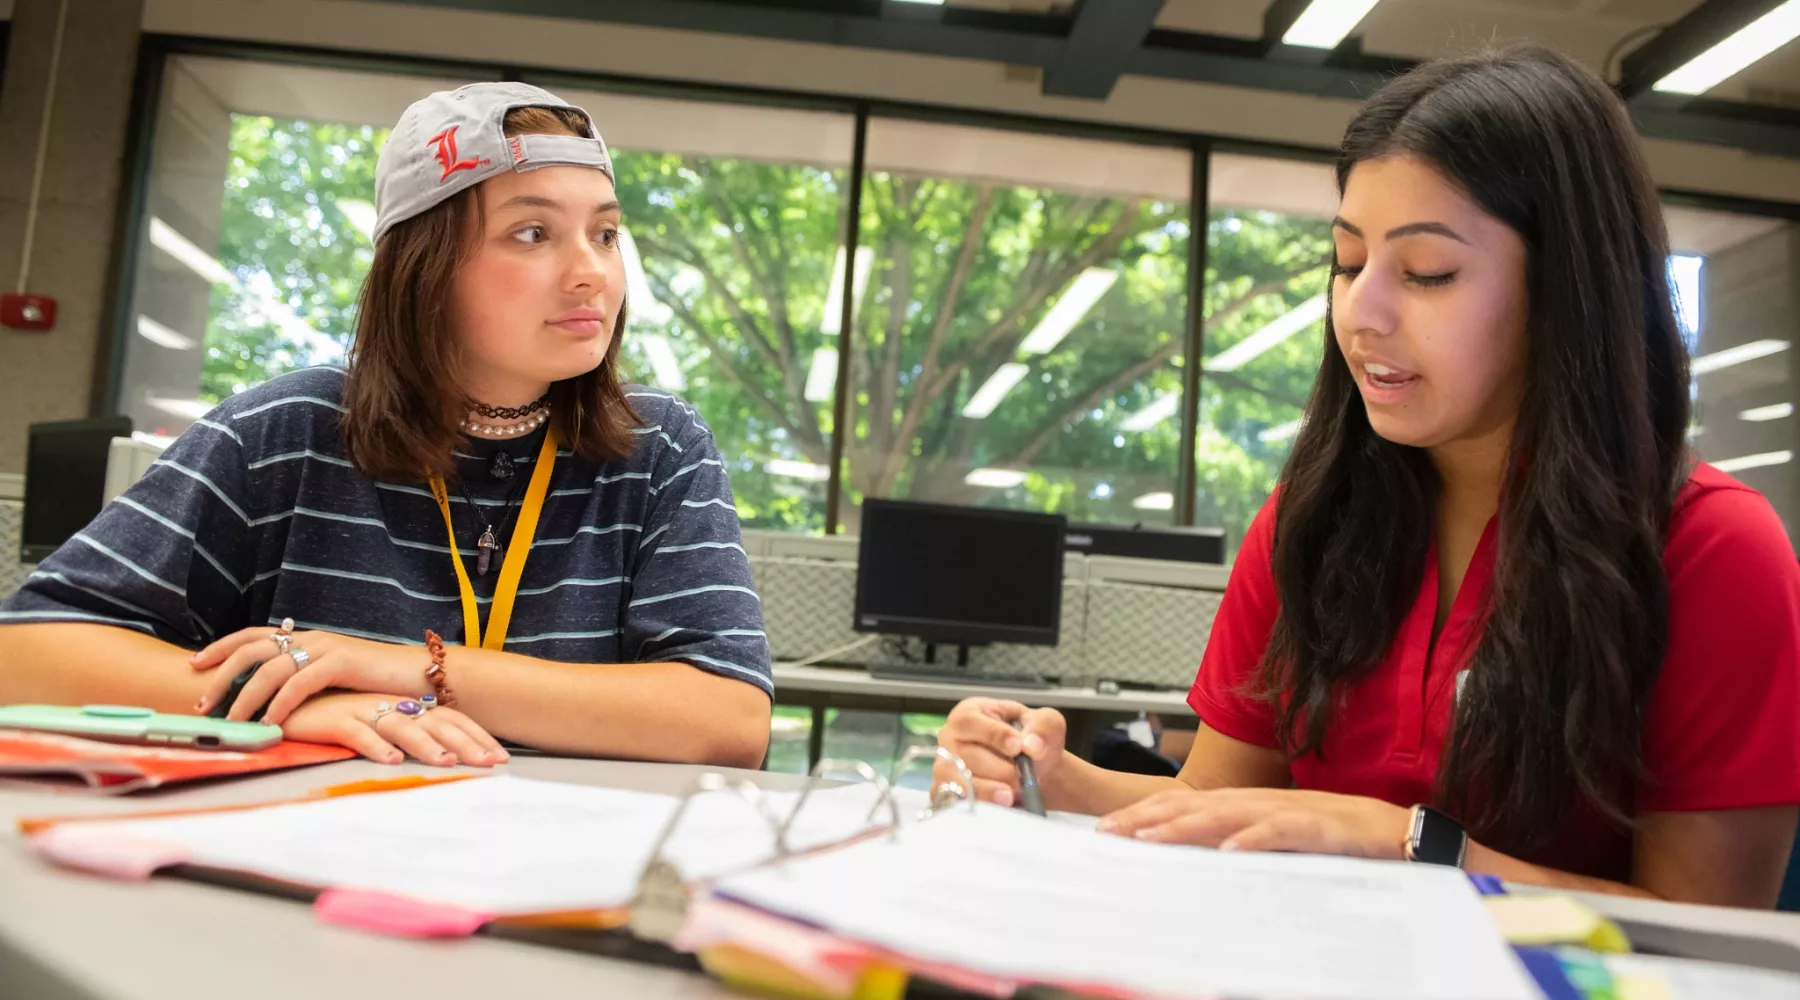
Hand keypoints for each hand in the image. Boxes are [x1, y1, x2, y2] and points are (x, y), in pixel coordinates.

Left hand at [191, 625, 433, 723]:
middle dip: (220, 676)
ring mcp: (325, 647)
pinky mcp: (341, 662)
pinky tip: (269, 722)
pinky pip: (300, 682)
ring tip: (230, 723)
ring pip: (270, 669)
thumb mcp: (334, 680)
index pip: (253, 636)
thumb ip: (305, 681)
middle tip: (202, 704)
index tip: (195, 664)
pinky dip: (280, 703)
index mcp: (306, 639)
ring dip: (244, 697)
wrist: (419, 676)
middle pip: (251, 650)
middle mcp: (311, 638)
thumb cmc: (377, 684)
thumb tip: (273, 699)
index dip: (222, 647)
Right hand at [281, 691, 508, 766]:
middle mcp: (390, 705)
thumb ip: (409, 735)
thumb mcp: (379, 723)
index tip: (501, 757)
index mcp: (404, 705)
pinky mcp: (334, 720)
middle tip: (490, 764)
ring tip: (447, 763)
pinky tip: (390, 761)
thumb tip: (446, 756)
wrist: (289, 703)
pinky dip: (375, 746)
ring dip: (426, 745)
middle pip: (435, 723)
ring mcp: (363, 710)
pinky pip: (357, 733)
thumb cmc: (338, 716)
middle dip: (466, 744)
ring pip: (402, 726)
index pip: (450, 719)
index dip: (477, 736)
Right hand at [934, 698, 1066, 807]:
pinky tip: (998, 807)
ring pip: (957, 781)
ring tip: (1010, 796)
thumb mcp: (1046, 723)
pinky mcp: (948, 793)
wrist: (1035, 771)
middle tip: (1022, 778)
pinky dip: (978, 805)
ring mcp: (946, 767)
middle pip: (964, 756)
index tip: (1017, 747)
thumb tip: (1032, 746)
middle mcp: (950, 738)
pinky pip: (954, 802)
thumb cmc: (1032, 741)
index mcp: (969, 713)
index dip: (993, 735)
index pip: (969, 721)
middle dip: (998, 769)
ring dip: (987, 790)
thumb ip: (1043, 727)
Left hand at [1096, 788, 1411, 859]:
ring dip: (1185, 825)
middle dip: (1148, 818)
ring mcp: (1285, 812)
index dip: (1144, 815)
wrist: (1392, 829)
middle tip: (1110, 832)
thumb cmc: (1331, 838)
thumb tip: (1190, 863)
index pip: (1183, 806)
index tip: (1106, 829)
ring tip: (1151, 837)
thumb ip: (1233, 848)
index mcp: (1244, 806)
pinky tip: (1229, 850)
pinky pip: (1279, 832)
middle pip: (1192, 806)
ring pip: (1226, 815)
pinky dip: (1253, 839)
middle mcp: (1257, 803)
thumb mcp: (1272, 844)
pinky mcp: (1316, 826)